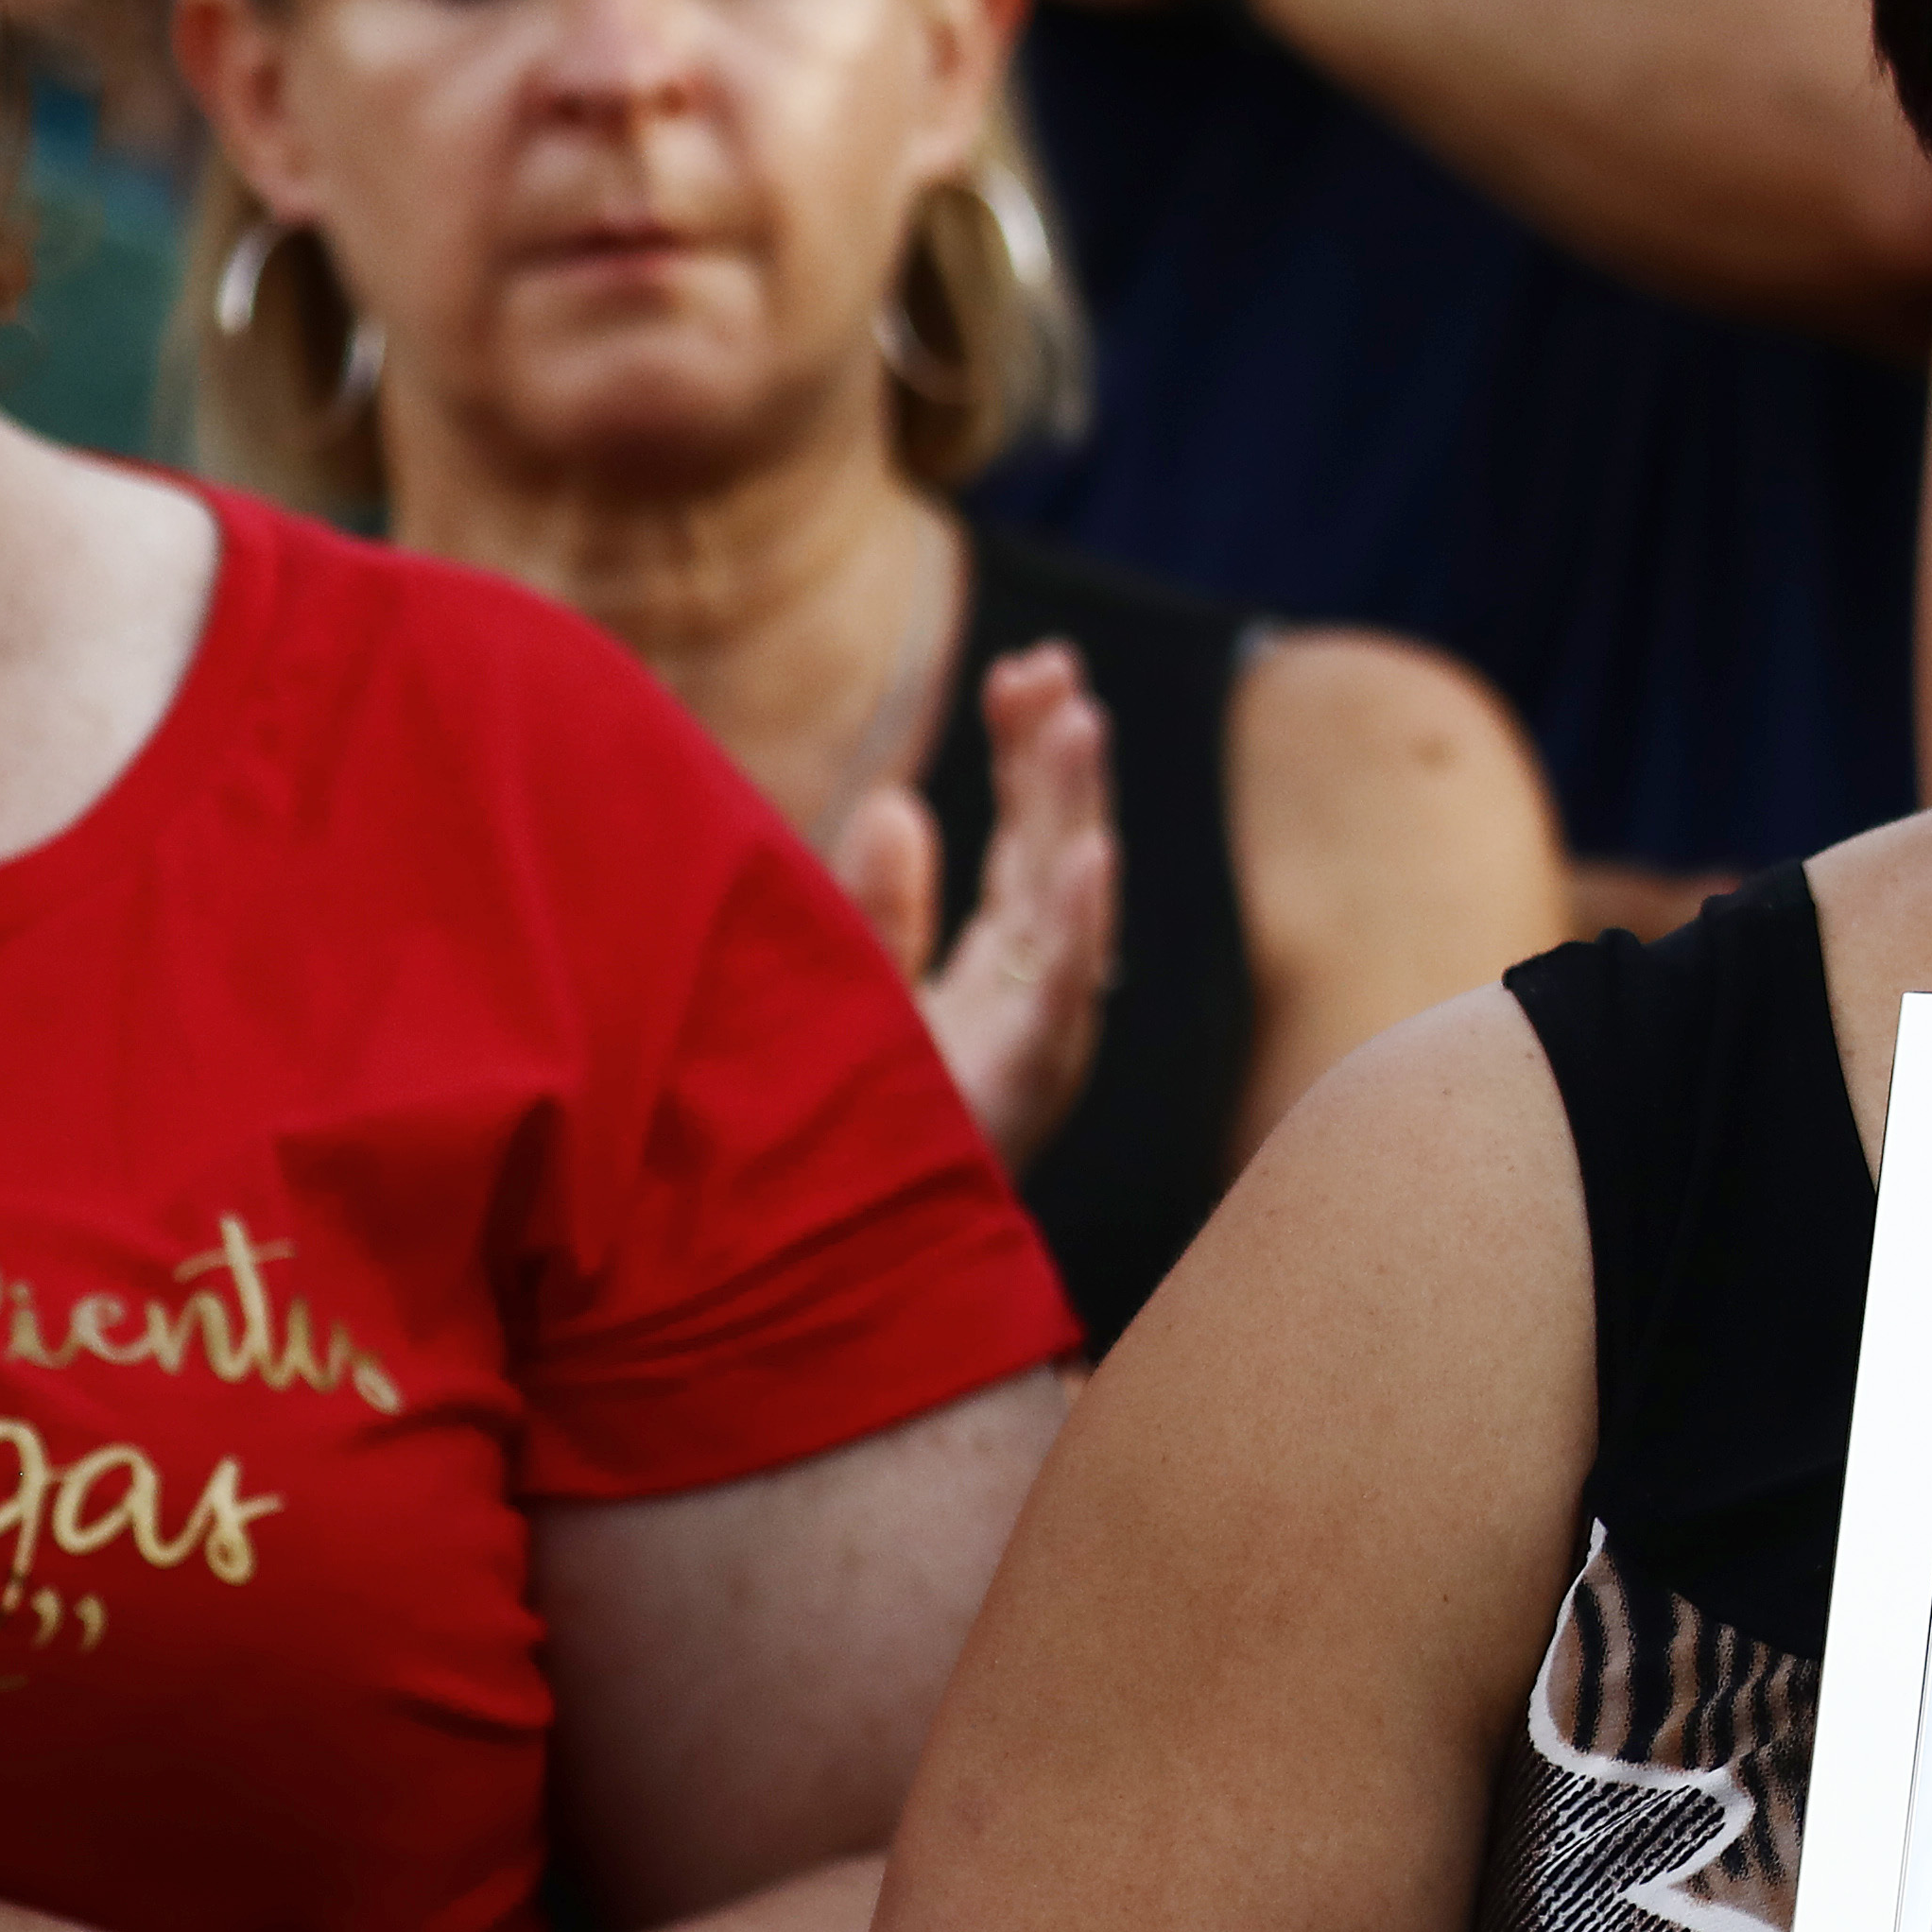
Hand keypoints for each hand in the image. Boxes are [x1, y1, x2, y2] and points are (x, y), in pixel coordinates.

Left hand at [837, 645, 1119, 1176]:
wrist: (843, 1264)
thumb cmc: (858, 1130)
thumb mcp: (865, 996)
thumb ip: (886, 906)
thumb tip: (898, 799)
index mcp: (1006, 967)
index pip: (1030, 837)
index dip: (1031, 754)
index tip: (1025, 668)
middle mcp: (1035, 996)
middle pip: (1057, 853)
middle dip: (1060, 760)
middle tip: (1054, 667)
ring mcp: (1034, 1041)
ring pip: (1068, 909)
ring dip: (1078, 812)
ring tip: (1081, 722)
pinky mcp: (1019, 1089)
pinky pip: (1056, 1000)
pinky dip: (1076, 927)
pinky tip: (1088, 857)